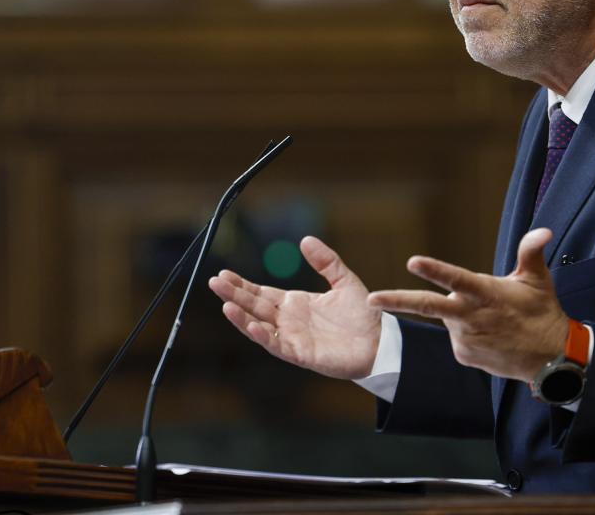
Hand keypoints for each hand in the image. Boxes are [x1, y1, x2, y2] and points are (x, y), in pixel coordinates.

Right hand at [207, 236, 381, 379]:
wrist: (381, 342)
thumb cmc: (363, 315)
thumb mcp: (344, 280)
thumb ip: (326, 261)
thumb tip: (306, 239)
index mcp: (295, 303)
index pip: (261, 293)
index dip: (242, 284)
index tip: (223, 274)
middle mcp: (288, 321)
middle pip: (254, 306)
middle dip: (234, 294)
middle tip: (214, 282)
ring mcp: (292, 338)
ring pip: (259, 326)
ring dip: (241, 317)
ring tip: (225, 304)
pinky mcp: (301, 354)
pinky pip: (276, 345)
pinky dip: (262, 336)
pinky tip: (251, 325)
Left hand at [366, 228, 567, 381]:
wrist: (549, 359)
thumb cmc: (542, 313)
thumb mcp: (537, 280)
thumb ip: (531, 252)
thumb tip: (544, 230)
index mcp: (486, 293)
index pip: (456, 279)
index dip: (435, 270)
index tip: (413, 262)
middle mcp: (470, 316)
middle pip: (428, 307)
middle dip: (397, 301)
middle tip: (370, 299)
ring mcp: (465, 339)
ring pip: (448, 317)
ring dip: (460, 313)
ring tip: (492, 318)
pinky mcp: (462, 355)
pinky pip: (455, 336)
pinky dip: (466, 331)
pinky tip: (488, 334)